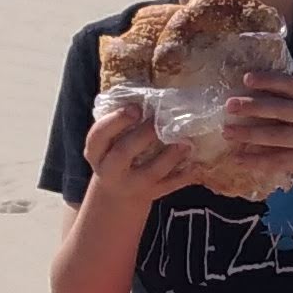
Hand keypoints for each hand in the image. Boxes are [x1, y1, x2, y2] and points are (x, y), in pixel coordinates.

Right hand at [79, 94, 189, 208]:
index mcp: (96, 153)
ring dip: (170, 156)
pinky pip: (169, 186)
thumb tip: (146, 96)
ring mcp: (132, 185)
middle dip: (143, 135)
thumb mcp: (107, 144)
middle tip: (159, 120)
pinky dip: (184, 176)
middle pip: (124, 153)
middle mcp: (111, 170)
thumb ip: (119, 125)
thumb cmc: (114, 157)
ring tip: (185, 142)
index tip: (135, 108)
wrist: (116, 196)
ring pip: (151, 172)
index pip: (98, 136)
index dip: (116, 121)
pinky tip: (195, 164)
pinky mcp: (151, 193)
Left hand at [210, 73, 292, 196]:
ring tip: (227, 132)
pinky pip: (277, 160)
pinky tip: (237, 159)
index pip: (291, 84)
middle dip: (253, 107)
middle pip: (280, 109)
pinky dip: (256, 160)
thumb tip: (250, 95)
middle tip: (229, 105)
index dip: (268, 80)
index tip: (246, 78)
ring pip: (276, 136)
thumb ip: (291, 103)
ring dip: (249, 134)